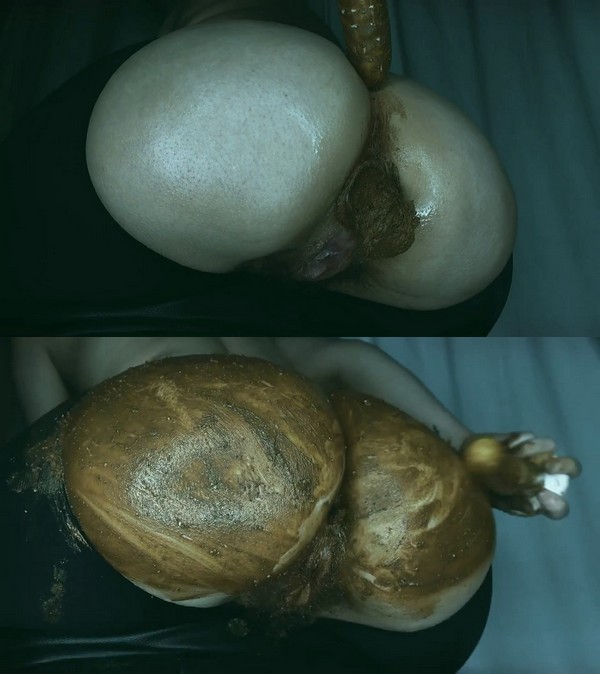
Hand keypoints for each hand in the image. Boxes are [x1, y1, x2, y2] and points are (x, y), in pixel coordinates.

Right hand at [460, 432, 581, 518]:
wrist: (465, 460)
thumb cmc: (483, 485)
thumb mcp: (498, 499)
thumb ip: (518, 505)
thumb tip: (538, 503)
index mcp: (538, 498)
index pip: (559, 507)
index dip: (556, 504)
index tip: (541, 496)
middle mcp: (544, 476)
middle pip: (571, 467)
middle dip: (563, 466)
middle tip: (548, 467)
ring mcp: (536, 454)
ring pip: (550, 447)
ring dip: (531, 451)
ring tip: (511, 455)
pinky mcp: (525, 439)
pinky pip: (530, 436)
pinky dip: (519, 441)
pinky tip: (507, 445)